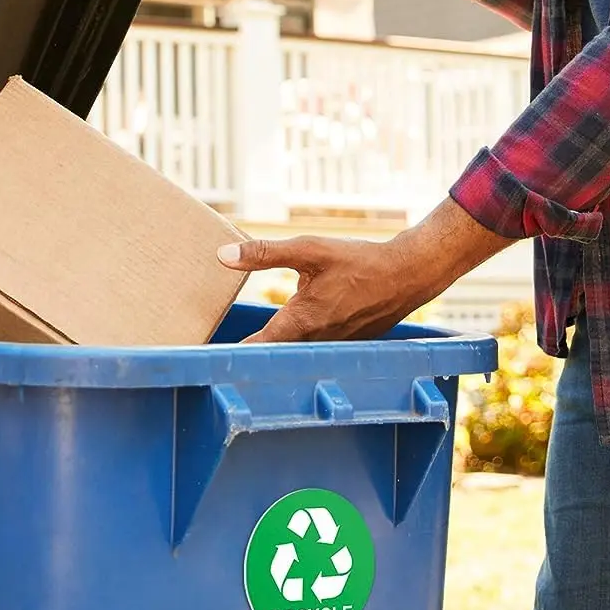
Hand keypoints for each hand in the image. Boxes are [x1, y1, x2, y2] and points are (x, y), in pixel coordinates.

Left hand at [217, 200, 515, 342]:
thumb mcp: (309, 250)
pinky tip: (293, 334)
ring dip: (275, 350)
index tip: (204, 359)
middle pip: (274, 354)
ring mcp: (331, 346)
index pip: (256, 348)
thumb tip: (222, 256)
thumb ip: (264, 254)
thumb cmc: (357, 261)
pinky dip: (300, 344)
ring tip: (248, 346)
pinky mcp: (344, 343)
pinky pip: (314, 348)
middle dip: (249, 353)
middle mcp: (314, 341)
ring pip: (295, 353)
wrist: (406, 275)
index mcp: (300, 322)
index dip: (230, 355)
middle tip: (216, 354)